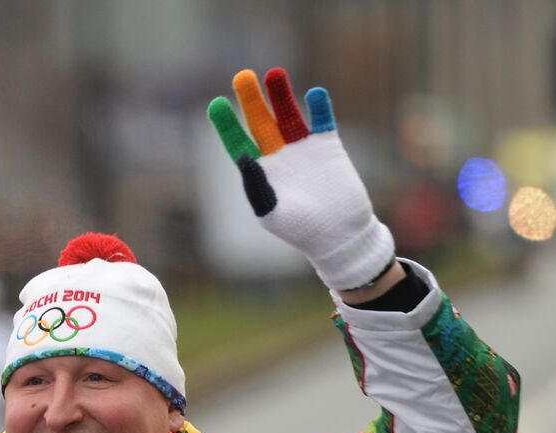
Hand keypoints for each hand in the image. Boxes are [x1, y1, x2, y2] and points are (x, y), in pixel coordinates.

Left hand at [208, 67, 394, 290]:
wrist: (339, 234)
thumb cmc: (301, 231)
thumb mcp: (271, 213)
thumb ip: (257, 187)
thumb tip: (244, 157)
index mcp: (259, 172)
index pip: (238, 142)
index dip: (227, 124)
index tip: (216, 104)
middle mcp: (278, 155)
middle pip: (260, 121)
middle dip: (251, 100)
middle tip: (242, 77)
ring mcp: (303, 148)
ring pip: (288, 114)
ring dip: (281, 95)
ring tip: (274, 74)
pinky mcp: (328, 146)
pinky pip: (321, 121)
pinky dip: (319, 107)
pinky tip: (314, 94)